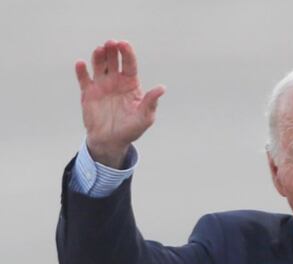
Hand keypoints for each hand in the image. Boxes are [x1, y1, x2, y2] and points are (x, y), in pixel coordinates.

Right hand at [75, 40, 165, 167]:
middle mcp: (116, 81)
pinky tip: (81, 64)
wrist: (111, 141)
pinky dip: (81, 71)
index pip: (129, 65)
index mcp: (130, 84)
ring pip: (99, 65)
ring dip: (98, 56)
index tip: (124, 44)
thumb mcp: (145, 118)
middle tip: (110, 43)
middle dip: (112, 51)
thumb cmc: (131, 129)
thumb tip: (161, 88)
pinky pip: (84, 78)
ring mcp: (101, 85)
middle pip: (113, 61)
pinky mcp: (88, 92)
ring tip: (99, 50)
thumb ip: (151, 102)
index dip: (127, 53)